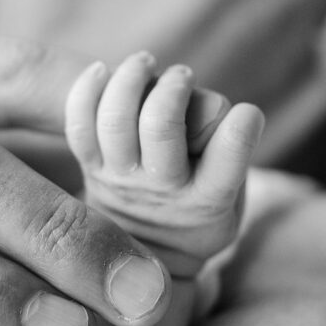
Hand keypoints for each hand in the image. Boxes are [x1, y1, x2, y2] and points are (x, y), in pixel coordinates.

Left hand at [65, 52, 264, 276]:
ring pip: (115, 119)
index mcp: (208, 200)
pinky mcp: (90, 168)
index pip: (227, 156)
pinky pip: (78, 125)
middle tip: (183, 76)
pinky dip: (87, 90)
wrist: (143, 263)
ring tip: (146, 62)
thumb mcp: (231, 199)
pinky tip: (104, 70)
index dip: (241, 127)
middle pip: (160, 126)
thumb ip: (226, 154)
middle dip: (173, 87)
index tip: (247, 115)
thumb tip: (202, 103)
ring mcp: (119, 180)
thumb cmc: (201, 211)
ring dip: (130, 79)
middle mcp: (160, 190)